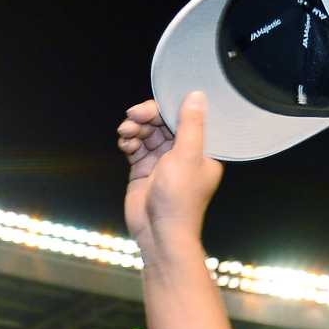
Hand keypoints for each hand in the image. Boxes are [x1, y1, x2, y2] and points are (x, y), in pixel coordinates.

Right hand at [118, 92, 223, 255]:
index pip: (186, 116)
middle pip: (163, 122)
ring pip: (147, 132)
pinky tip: (125, 145)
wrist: (159, 233)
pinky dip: (129, 142)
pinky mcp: (145, 169)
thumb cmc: (180, 200)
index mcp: (202, 149)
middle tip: (132, 117)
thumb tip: (197, 95)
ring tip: (126, 134)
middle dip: (146, 117)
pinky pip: (136, 146)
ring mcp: (163, 161)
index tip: (151, 106)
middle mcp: (184, 152)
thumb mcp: (187, 156)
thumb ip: (191, 124)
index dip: (167, 107)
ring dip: (135, 129)